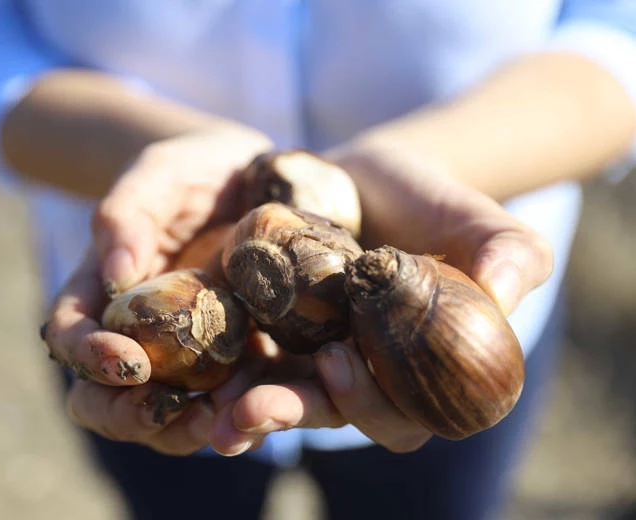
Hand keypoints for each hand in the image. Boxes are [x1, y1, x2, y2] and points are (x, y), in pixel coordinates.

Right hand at [41, 125, 271, 454]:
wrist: (248, 177)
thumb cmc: (191, 169)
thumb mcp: (159, 173)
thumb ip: (128, 213)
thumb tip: (116, 275)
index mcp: (100, 292)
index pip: (70, 336)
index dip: (88, 357)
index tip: (127, 361)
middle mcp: (136, 334)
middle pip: (108, 397)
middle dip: (134, 415)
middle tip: (176, 410)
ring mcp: (185, 353)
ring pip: (167, 415)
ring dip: (189, 429)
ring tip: (225, 422)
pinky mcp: (234, 358)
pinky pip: (228, 400)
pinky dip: (240, 413)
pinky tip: (266, 407)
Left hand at [208, 141, 553, 454]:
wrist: (372, 178)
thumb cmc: (434, 202)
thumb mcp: (479, 219)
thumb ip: (509, 253)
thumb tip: (505, 290)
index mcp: (420, 373)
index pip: (404, 412)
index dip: (373, 401)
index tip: (339, 361)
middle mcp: (366, 378)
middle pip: (332, 414)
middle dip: (292, 414)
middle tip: (248, 409)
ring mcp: (315, 361)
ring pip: (283, 396)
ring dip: (245, 407)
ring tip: (209, 410)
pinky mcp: (275, 335)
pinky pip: (246, 360)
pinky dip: (221, 370)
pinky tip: (191, 372)